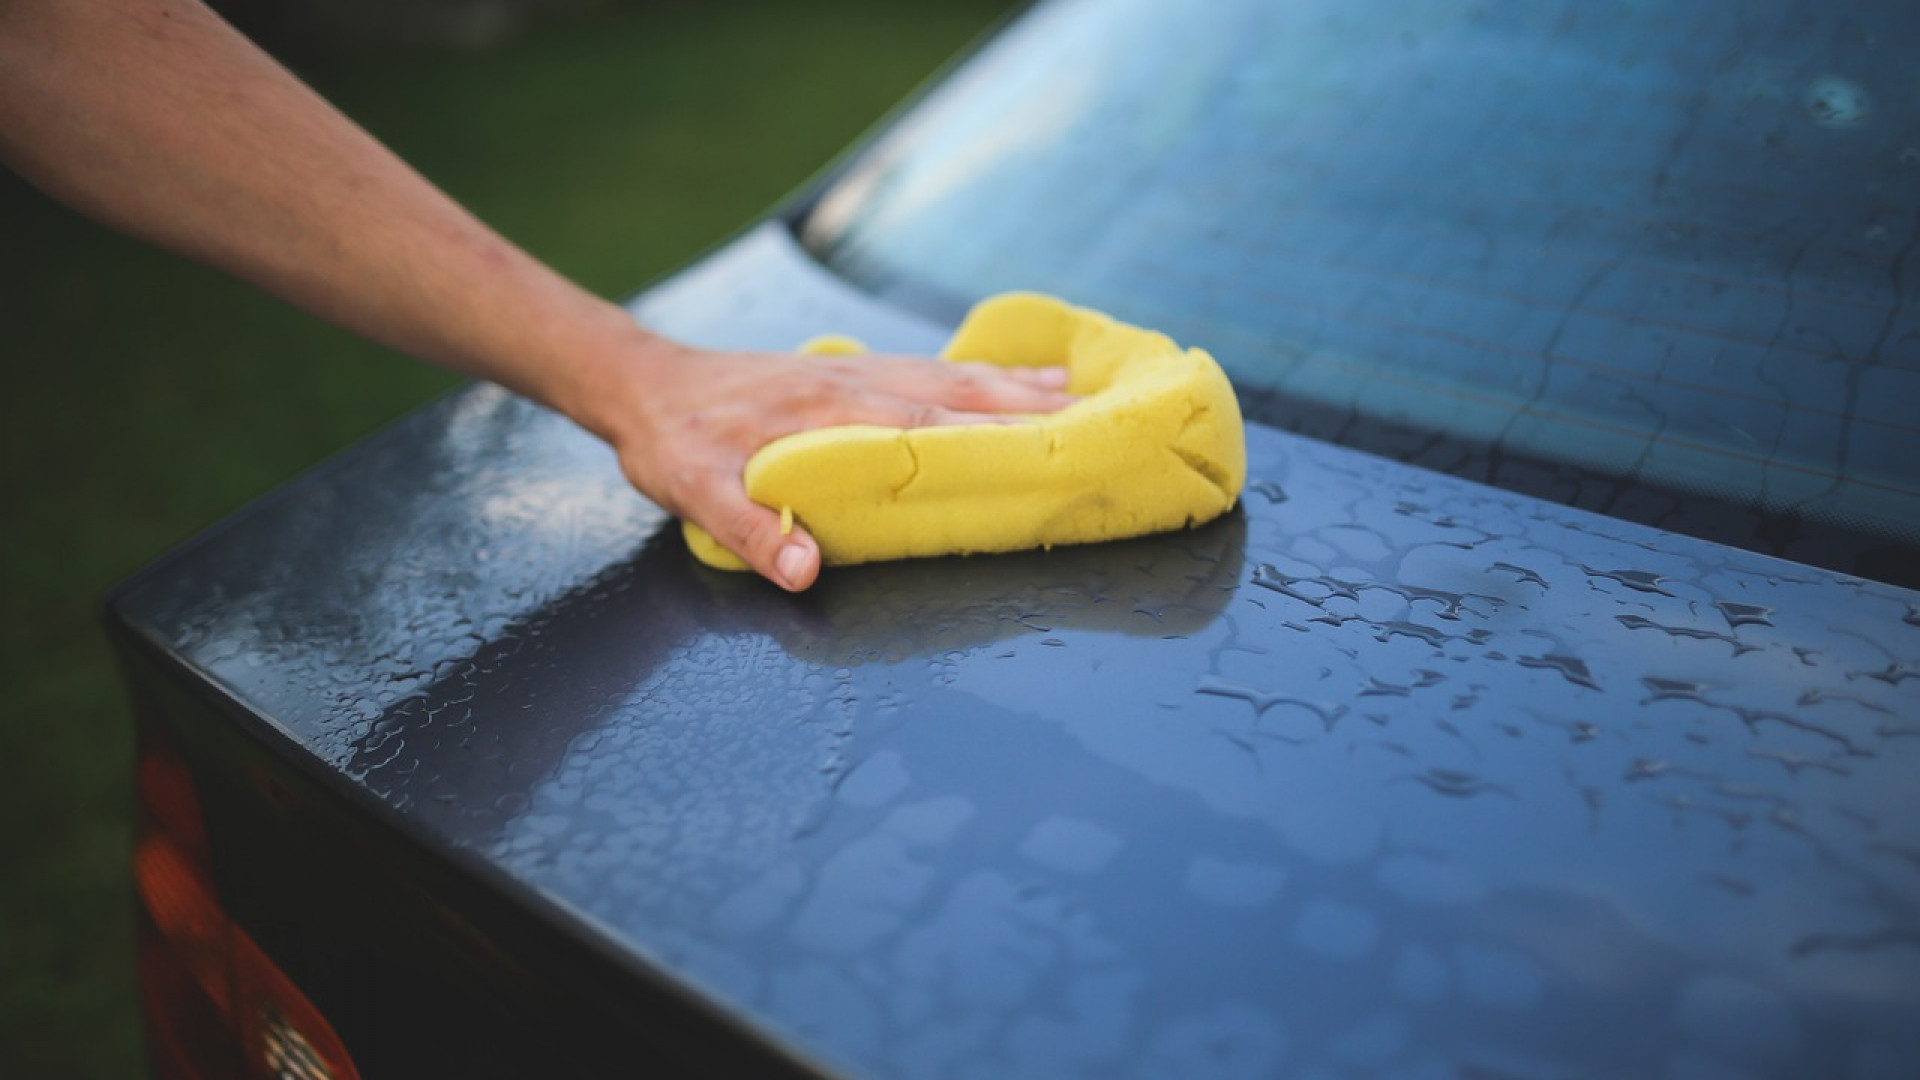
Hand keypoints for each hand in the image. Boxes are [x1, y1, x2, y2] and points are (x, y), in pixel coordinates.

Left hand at [591, 333, 1074, 590]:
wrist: (644, 383)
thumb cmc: (672, 441)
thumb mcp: (693, 491)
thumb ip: (749, 530)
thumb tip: (806, 573)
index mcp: (830, 412)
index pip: (928, 426)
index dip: (993, 438)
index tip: (1052, 451)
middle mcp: (857, 382)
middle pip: (960, 393)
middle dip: (1031, 409)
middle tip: (1099, 424)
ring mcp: (859, 371)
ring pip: (954, 376)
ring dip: (1018, 386)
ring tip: (1081, 395)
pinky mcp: (854, 371)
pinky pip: (934, 369)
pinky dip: (984, 374)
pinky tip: (1018, 378)